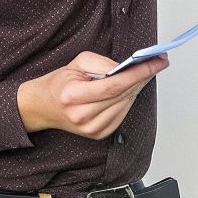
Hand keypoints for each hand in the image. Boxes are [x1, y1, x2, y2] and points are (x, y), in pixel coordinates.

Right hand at [17, 51, 168, 138]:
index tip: (156, 62)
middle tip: (156, 63)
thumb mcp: (76, 63)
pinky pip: (121, 114)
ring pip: (125, 105)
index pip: (115, 85)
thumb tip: (126, 67)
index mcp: (73, 96)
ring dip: (137, 88)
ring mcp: (91, 129)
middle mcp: (82, 116)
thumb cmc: (58, 84)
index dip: (138, 73)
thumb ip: (102, 63)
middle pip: (123, 95)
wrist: (41, 107)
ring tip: (144, 73)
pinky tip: (128, 89)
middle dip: (142, 77)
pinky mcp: (98, 134)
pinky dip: (127, 100)